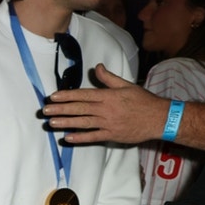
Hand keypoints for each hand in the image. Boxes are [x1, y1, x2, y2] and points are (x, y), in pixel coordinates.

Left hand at [43, 64, 164, 144]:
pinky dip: (80, 138)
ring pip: (83, 123)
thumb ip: (109, 78)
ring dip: (66, 123)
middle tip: (45, 111)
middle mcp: (106, 110)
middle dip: (61, 109)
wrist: (160, 118)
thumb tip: (97, 67)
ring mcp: (108, 123)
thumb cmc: (143, 100)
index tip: (53, 97)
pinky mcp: (112, 135)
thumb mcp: (127, 85)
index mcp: (108, 96)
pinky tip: (67, 138)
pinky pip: (93, 137)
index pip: (83, 95)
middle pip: (79, 109)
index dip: (67, 96)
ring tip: (51, 123)